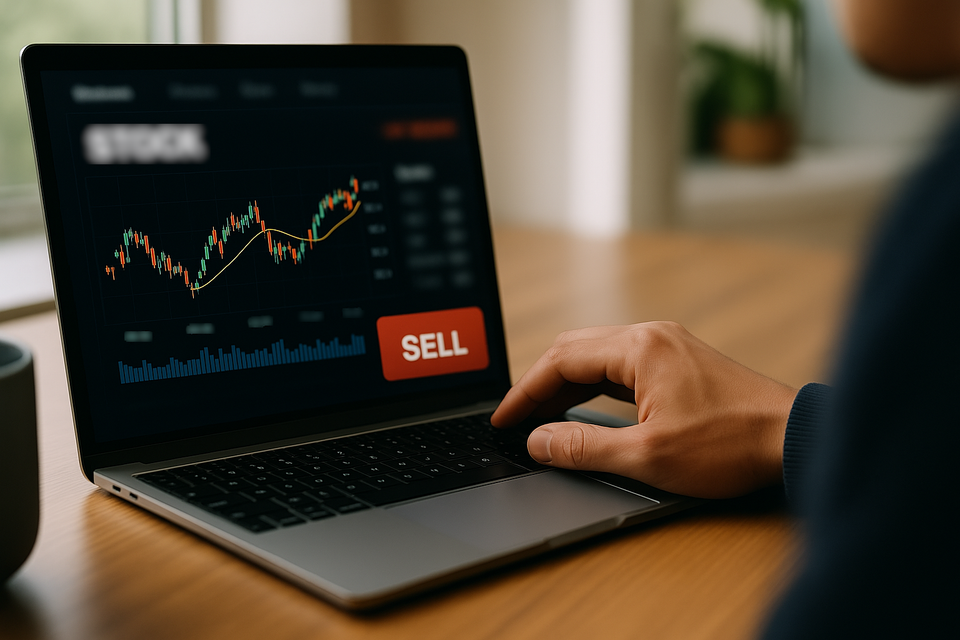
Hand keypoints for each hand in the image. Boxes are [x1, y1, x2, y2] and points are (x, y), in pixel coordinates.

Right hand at [491, 322, 797, 498]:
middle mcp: (652, 336)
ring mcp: (669, 346)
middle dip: (539, 385)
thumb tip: (539, 441)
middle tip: (515, 419)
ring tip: (541, 417)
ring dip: (566, 384)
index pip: (561, 361)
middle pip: (575, 350)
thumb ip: (584, 447)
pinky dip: (594, 385)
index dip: (524, 392)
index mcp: (639, 348)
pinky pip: (622, 365)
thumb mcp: (647, 455)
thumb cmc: (731, 444)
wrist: (795, 439)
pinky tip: (583, 406)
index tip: (503, 419)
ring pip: (598, 356)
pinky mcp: (681, 362)